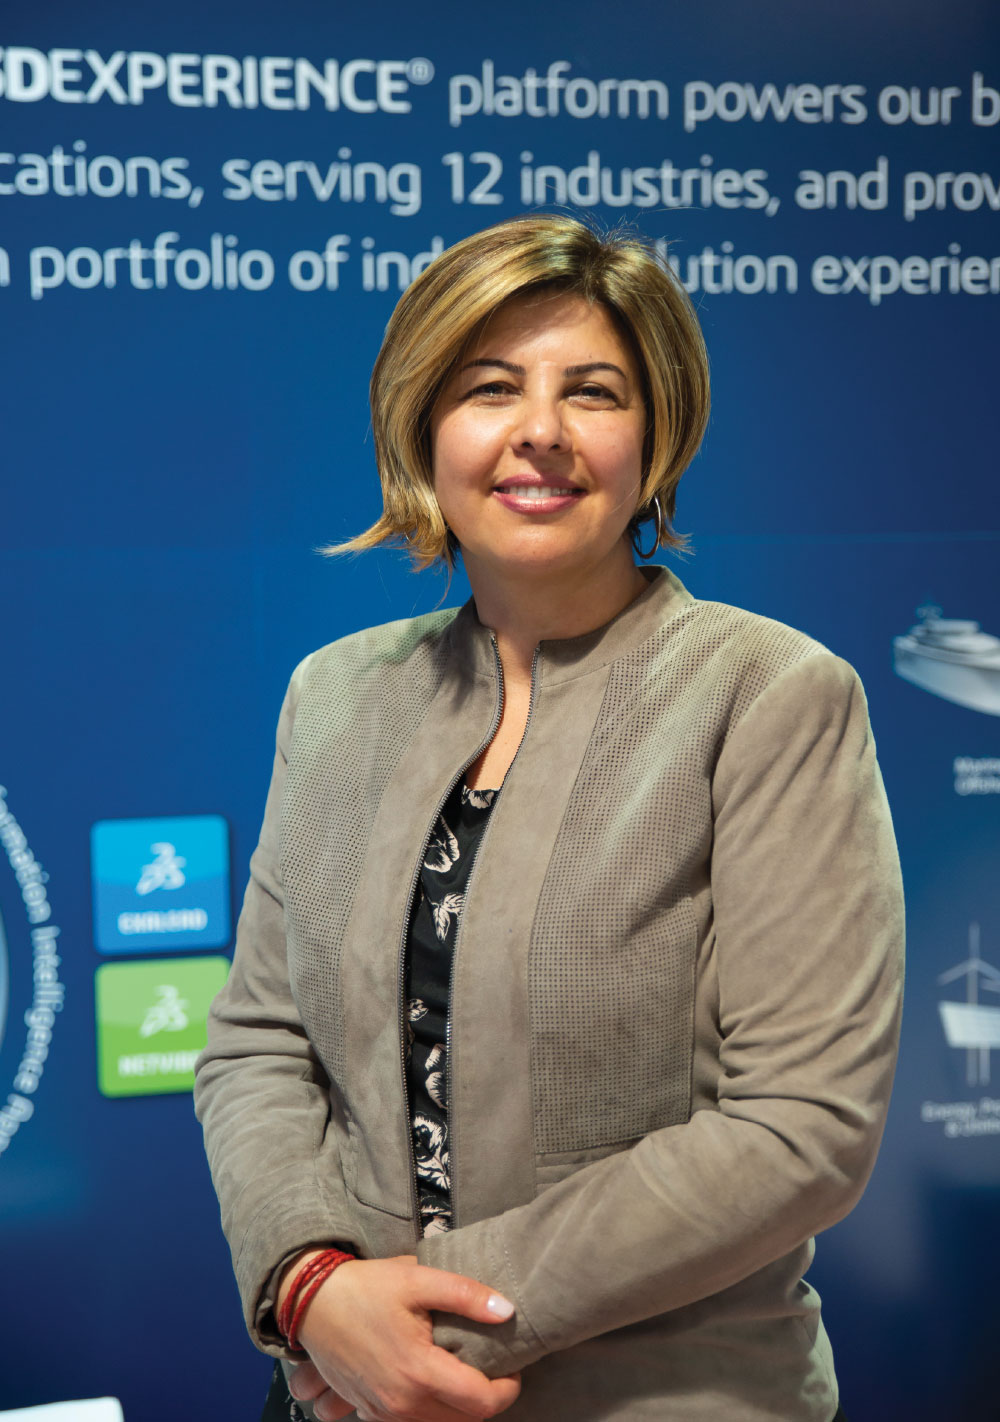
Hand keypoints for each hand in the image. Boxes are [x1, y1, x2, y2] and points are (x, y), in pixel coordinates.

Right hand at [286, 1254, 520, 1421]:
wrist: (309, 1301)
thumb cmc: (364, 1287)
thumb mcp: (417, 1278)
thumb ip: (466, 1295)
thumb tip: (507, 1310)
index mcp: (419, 1372)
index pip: (482, 1402)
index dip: (508, 1387)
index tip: (514, 1364)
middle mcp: (401, 1403)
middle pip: (465, 1420)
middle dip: (487, 1397)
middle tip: (494, 1365)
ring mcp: (383, 1412)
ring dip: (459, 1405)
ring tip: (464, 1368)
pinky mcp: (369, 1411)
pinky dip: (431, 1409)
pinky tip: (433, 1378)